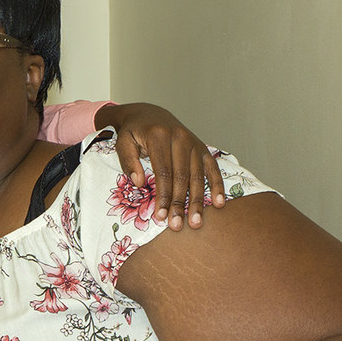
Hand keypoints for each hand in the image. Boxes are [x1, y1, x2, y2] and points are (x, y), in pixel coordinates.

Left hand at [99, 103, 230, 227]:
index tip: (160, 216)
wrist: (149, 114)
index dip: (163, 196)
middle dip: (180, 203)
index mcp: (159, 136)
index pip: (163, 172)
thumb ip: (128, 161)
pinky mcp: (202, 147)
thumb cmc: (134, 133)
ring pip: (198, 176)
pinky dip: (217, 185)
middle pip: (182, 176)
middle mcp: (180, 138)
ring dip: (197, 201)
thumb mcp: (123, 142)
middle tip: (177, 226)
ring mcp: (193, 142)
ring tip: (196, 222)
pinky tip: (218, 204)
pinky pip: (212, 168)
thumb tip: (138, 183)